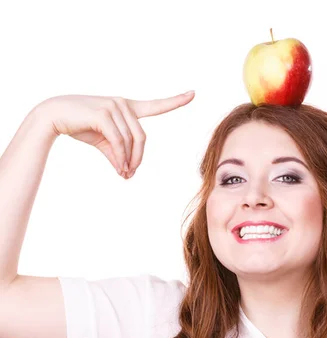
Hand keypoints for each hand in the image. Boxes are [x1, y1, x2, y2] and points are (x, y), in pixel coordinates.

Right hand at [31, 91, 194, 178]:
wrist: (53, 116)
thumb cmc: (80, 126)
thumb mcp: (103, 142)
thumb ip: (118, 153)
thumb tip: (127, 172)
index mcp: (127, 107)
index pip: (155, 105)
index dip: (175, 101)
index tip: (193, 94)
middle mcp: (123, 104)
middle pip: (142, 137)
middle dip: (138, 158)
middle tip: (130, 174)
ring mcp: (114, 106)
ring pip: (130, 141)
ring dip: (128, 161)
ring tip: (122, 174)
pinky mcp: (104, 113)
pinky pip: (119, 141)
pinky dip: (120, 157)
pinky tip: (119, 168)